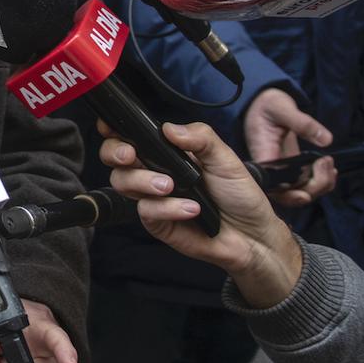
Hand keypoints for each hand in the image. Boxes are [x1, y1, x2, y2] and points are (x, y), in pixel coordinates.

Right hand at [100, 122, 304, 308]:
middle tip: (131, 155)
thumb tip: (170, 128)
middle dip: (116, 152)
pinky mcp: (158, 223)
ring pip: (123, 183)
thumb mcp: (225, 158)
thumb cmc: (239, 195)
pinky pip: (146, 211)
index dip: (114, 130)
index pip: (132, 137)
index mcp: (168, 153)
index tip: (111, 127)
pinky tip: (192, 209)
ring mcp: (153, 199)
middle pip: (115, 159)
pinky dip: (168, 208)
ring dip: (143, 181)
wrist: (253, 235)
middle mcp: (155, 173)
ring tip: (171, 186)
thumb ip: (200, 137)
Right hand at [241, 88, 335, 206]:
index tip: (308, 191)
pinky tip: (328, 167)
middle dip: (314, 187)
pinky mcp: (292, 166)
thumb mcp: (282, 107)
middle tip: (326, 163)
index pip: (274, 188)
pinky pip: (307, 182)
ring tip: (329, 163)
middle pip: (291, 194)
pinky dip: (321, 180)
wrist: (263, 100)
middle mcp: (272, 169)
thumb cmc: (267, 104)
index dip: (290, 196)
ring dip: (321, 184)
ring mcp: (283, 169)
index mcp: (264, 157)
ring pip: (302, 191)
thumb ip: (303, 123)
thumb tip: (326, 140)